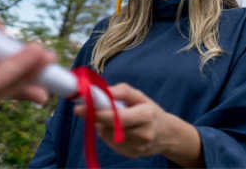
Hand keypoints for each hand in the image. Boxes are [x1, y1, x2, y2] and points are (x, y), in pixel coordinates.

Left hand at [74, 83, 203, 165]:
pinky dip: (107, 133)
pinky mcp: (130, 155)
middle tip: (81, 109)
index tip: (78, 108)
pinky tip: (115, 128)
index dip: (97, 113)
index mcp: (146, 116)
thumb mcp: (140, 96)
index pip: (117, 117)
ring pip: (106, 135)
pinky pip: (109, 142)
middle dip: (95, 116)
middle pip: (109, 127)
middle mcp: (143, 135)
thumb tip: (102, 91)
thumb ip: (121, 91)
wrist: (166, 135)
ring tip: (111, 117)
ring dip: (102, 125)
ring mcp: (137, 148)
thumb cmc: (149, 111)